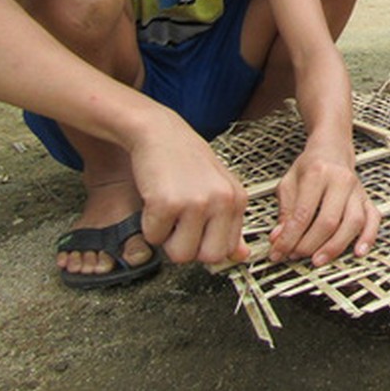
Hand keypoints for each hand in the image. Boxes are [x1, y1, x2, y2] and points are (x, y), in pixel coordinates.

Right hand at [130, 113, 249, 265]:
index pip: (229, 249)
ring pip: (180, 255)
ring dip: (167, 239)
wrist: (159, 132)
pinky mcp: (167, 203)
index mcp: (238, 199)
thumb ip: (229, 223)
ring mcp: (196, 202)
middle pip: (209, 258)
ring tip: (169, 211)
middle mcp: (222, 201)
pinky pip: (154, 238)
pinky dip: (149, 225)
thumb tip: (241, 255)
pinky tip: (155, 201)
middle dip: (189, 248)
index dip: (207, 246)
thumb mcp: (218, 188)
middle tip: (181, 224)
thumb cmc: (187, 160)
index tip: (197, 233)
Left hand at [269, 142, 380, 266]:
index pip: (302, 214)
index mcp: (317, 173)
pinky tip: (358, 251)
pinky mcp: (367, 199)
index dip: (289, 238)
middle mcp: (341, 181)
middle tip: (295, 256)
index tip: (278, 251)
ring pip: (353, 223)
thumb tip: (279, 237)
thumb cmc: (311, 165)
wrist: (333, 148)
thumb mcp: (289, 182)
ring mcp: (357, 190)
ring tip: (319, 259)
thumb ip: (284, 211)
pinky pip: (373, 220)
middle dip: (309, 245)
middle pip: (328, 221)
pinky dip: (367, 238)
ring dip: (335, 246)